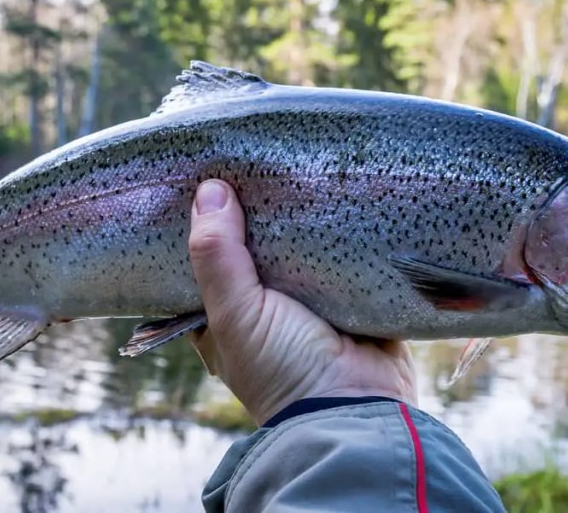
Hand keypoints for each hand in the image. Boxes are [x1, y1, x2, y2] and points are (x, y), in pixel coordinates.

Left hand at [186, 180, 416, 424]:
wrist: (360, 408)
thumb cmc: (283, 370)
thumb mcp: (235, 314)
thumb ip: (218, 256)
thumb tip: (209, 190)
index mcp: (226, 318)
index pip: (209, 260)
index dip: (208, 224)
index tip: (210, 176)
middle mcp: (268, 308)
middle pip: (259, 247)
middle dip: (261, 213)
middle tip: (260, 159)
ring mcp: (313, 302)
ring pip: (304, 247)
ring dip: (305, 218)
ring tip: (300, 163)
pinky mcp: (356, 297)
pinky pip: (348, 254)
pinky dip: (345, 231)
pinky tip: (341, 192)